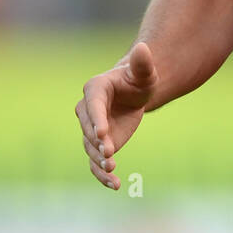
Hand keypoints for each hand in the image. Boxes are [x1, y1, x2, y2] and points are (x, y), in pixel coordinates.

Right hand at [75, 41, 157, 188]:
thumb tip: (143, 48)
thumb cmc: (139, 80)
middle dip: (98, 143)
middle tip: (110, 155)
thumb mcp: (145, 73)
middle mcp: (87, 110)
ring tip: (112, 171)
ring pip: (90, 148)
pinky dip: (102, 174)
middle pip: (88, 129)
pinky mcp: (98, 144)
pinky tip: (115, 184)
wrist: (136, 94)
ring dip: (99, 161)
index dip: (96, 120)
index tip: (101, 134)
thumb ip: (143, 64)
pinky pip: (95, 161)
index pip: (92, 106)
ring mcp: (91, 128)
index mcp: (95, 89)